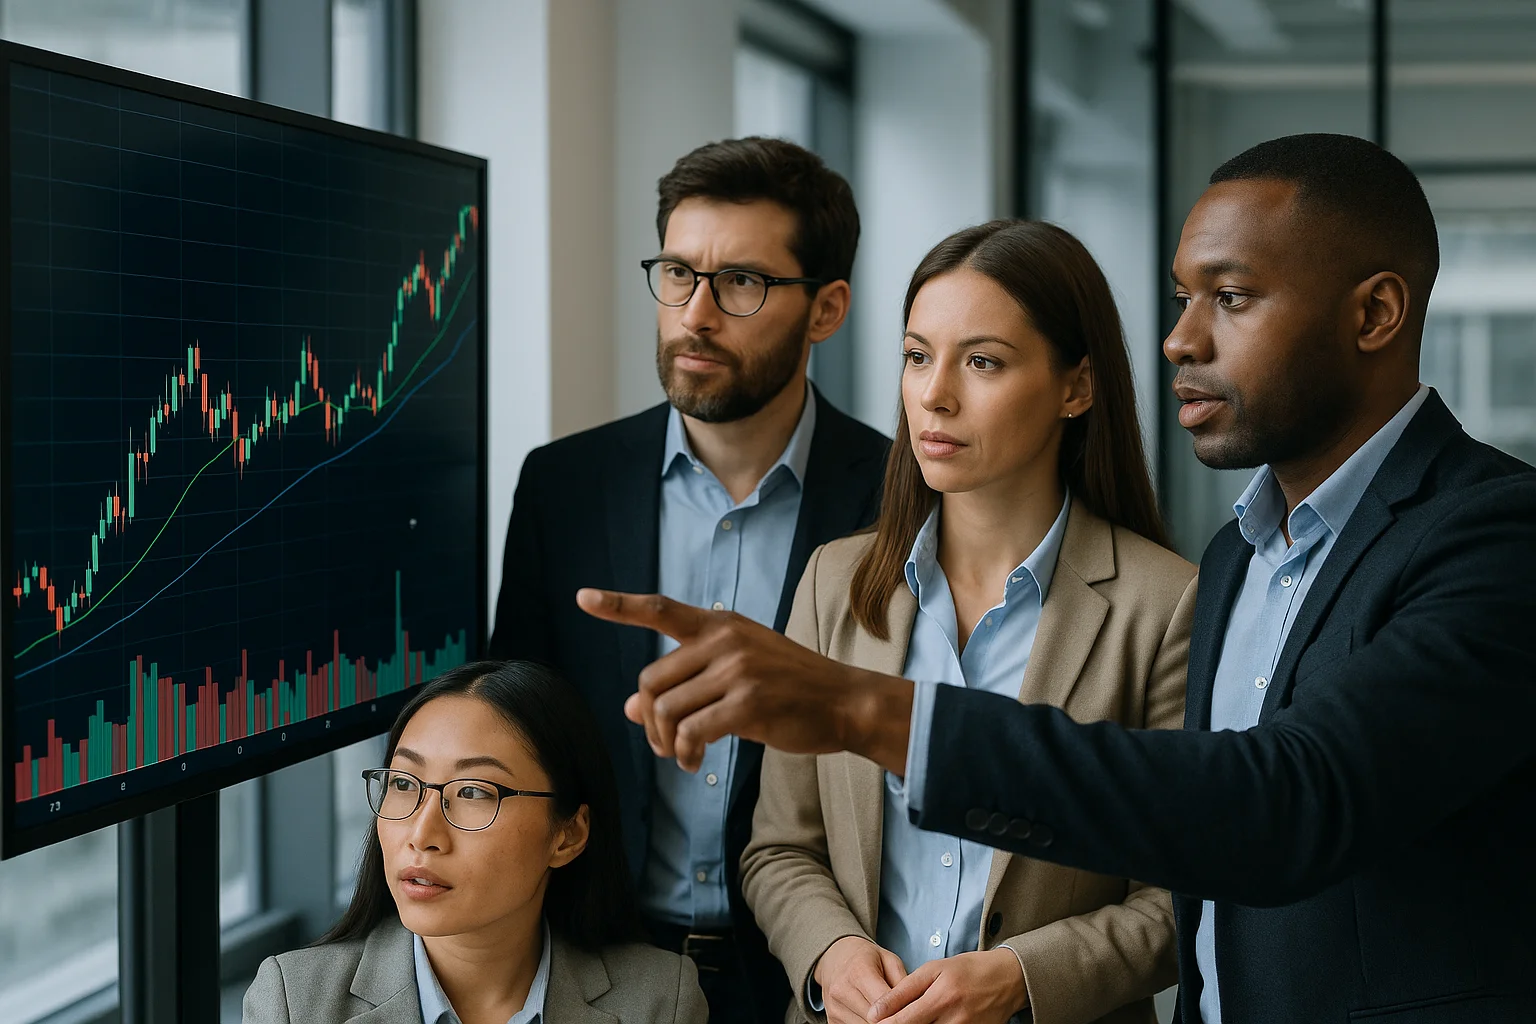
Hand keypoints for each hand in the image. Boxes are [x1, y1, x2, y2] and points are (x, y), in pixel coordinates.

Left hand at [575, 589, 914, 772]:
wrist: (845, 701)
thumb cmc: (790, 689)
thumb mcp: (737, 674)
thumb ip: (686, 683)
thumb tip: (631, 707)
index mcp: (720, 625)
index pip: (659, 609)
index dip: (618, 605)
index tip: (582, 598)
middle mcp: (724, 640)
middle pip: (651, 680)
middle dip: (649, 719)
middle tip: (664, 743)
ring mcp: (736, 669)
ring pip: (666, 709)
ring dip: (666, 743)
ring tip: (682, 756)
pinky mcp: (747, 703)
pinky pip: (690, 732)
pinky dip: (684, 753)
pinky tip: (694, 761)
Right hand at [814, 936, 908, 1023]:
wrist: (836, 957)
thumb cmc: (867, 958)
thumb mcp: (890, 960)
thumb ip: (903, 983)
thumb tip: (915, 1007)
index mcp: (858, 972)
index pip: (883, 1005)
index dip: (900, 1011)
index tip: (913, 1012)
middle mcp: (841, 992)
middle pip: (875, 1021)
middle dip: (892, 1020)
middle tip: (905, 1016)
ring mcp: (834, 1008)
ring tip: (890, 1015)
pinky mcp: (832, 1021)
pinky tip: (877, 1018)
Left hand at [869, 948, 1026, 1023]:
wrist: (1008, 979)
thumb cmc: (967, 970)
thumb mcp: (933, 970)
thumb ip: (903, 990)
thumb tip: (875, 1011)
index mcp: (942, 998)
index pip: (902, 1023)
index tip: (872, 1021)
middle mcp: (954, 1021)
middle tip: (890, 1020)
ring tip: (910, 1018)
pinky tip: (927, 1022)